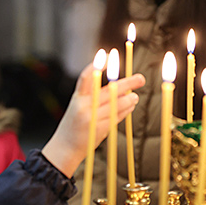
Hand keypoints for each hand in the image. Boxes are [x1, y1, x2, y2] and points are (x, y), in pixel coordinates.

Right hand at [42, 61, 145, 177]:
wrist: (64, 148)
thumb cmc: (73, 125)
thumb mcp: (78, 107)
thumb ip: (93, 96)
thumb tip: (119, 86)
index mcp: (77, 98)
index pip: (86, 77)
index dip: (96, 66)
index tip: (107, 55)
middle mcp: (83, 106)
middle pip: (109, 90)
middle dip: (127, 83)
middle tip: (141, 78)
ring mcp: (91, 118)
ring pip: (117, 104)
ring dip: (129, 99)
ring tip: (135, 96)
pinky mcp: (99, 129)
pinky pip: (117, 116)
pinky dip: (126, 110)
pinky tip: (130, 106)